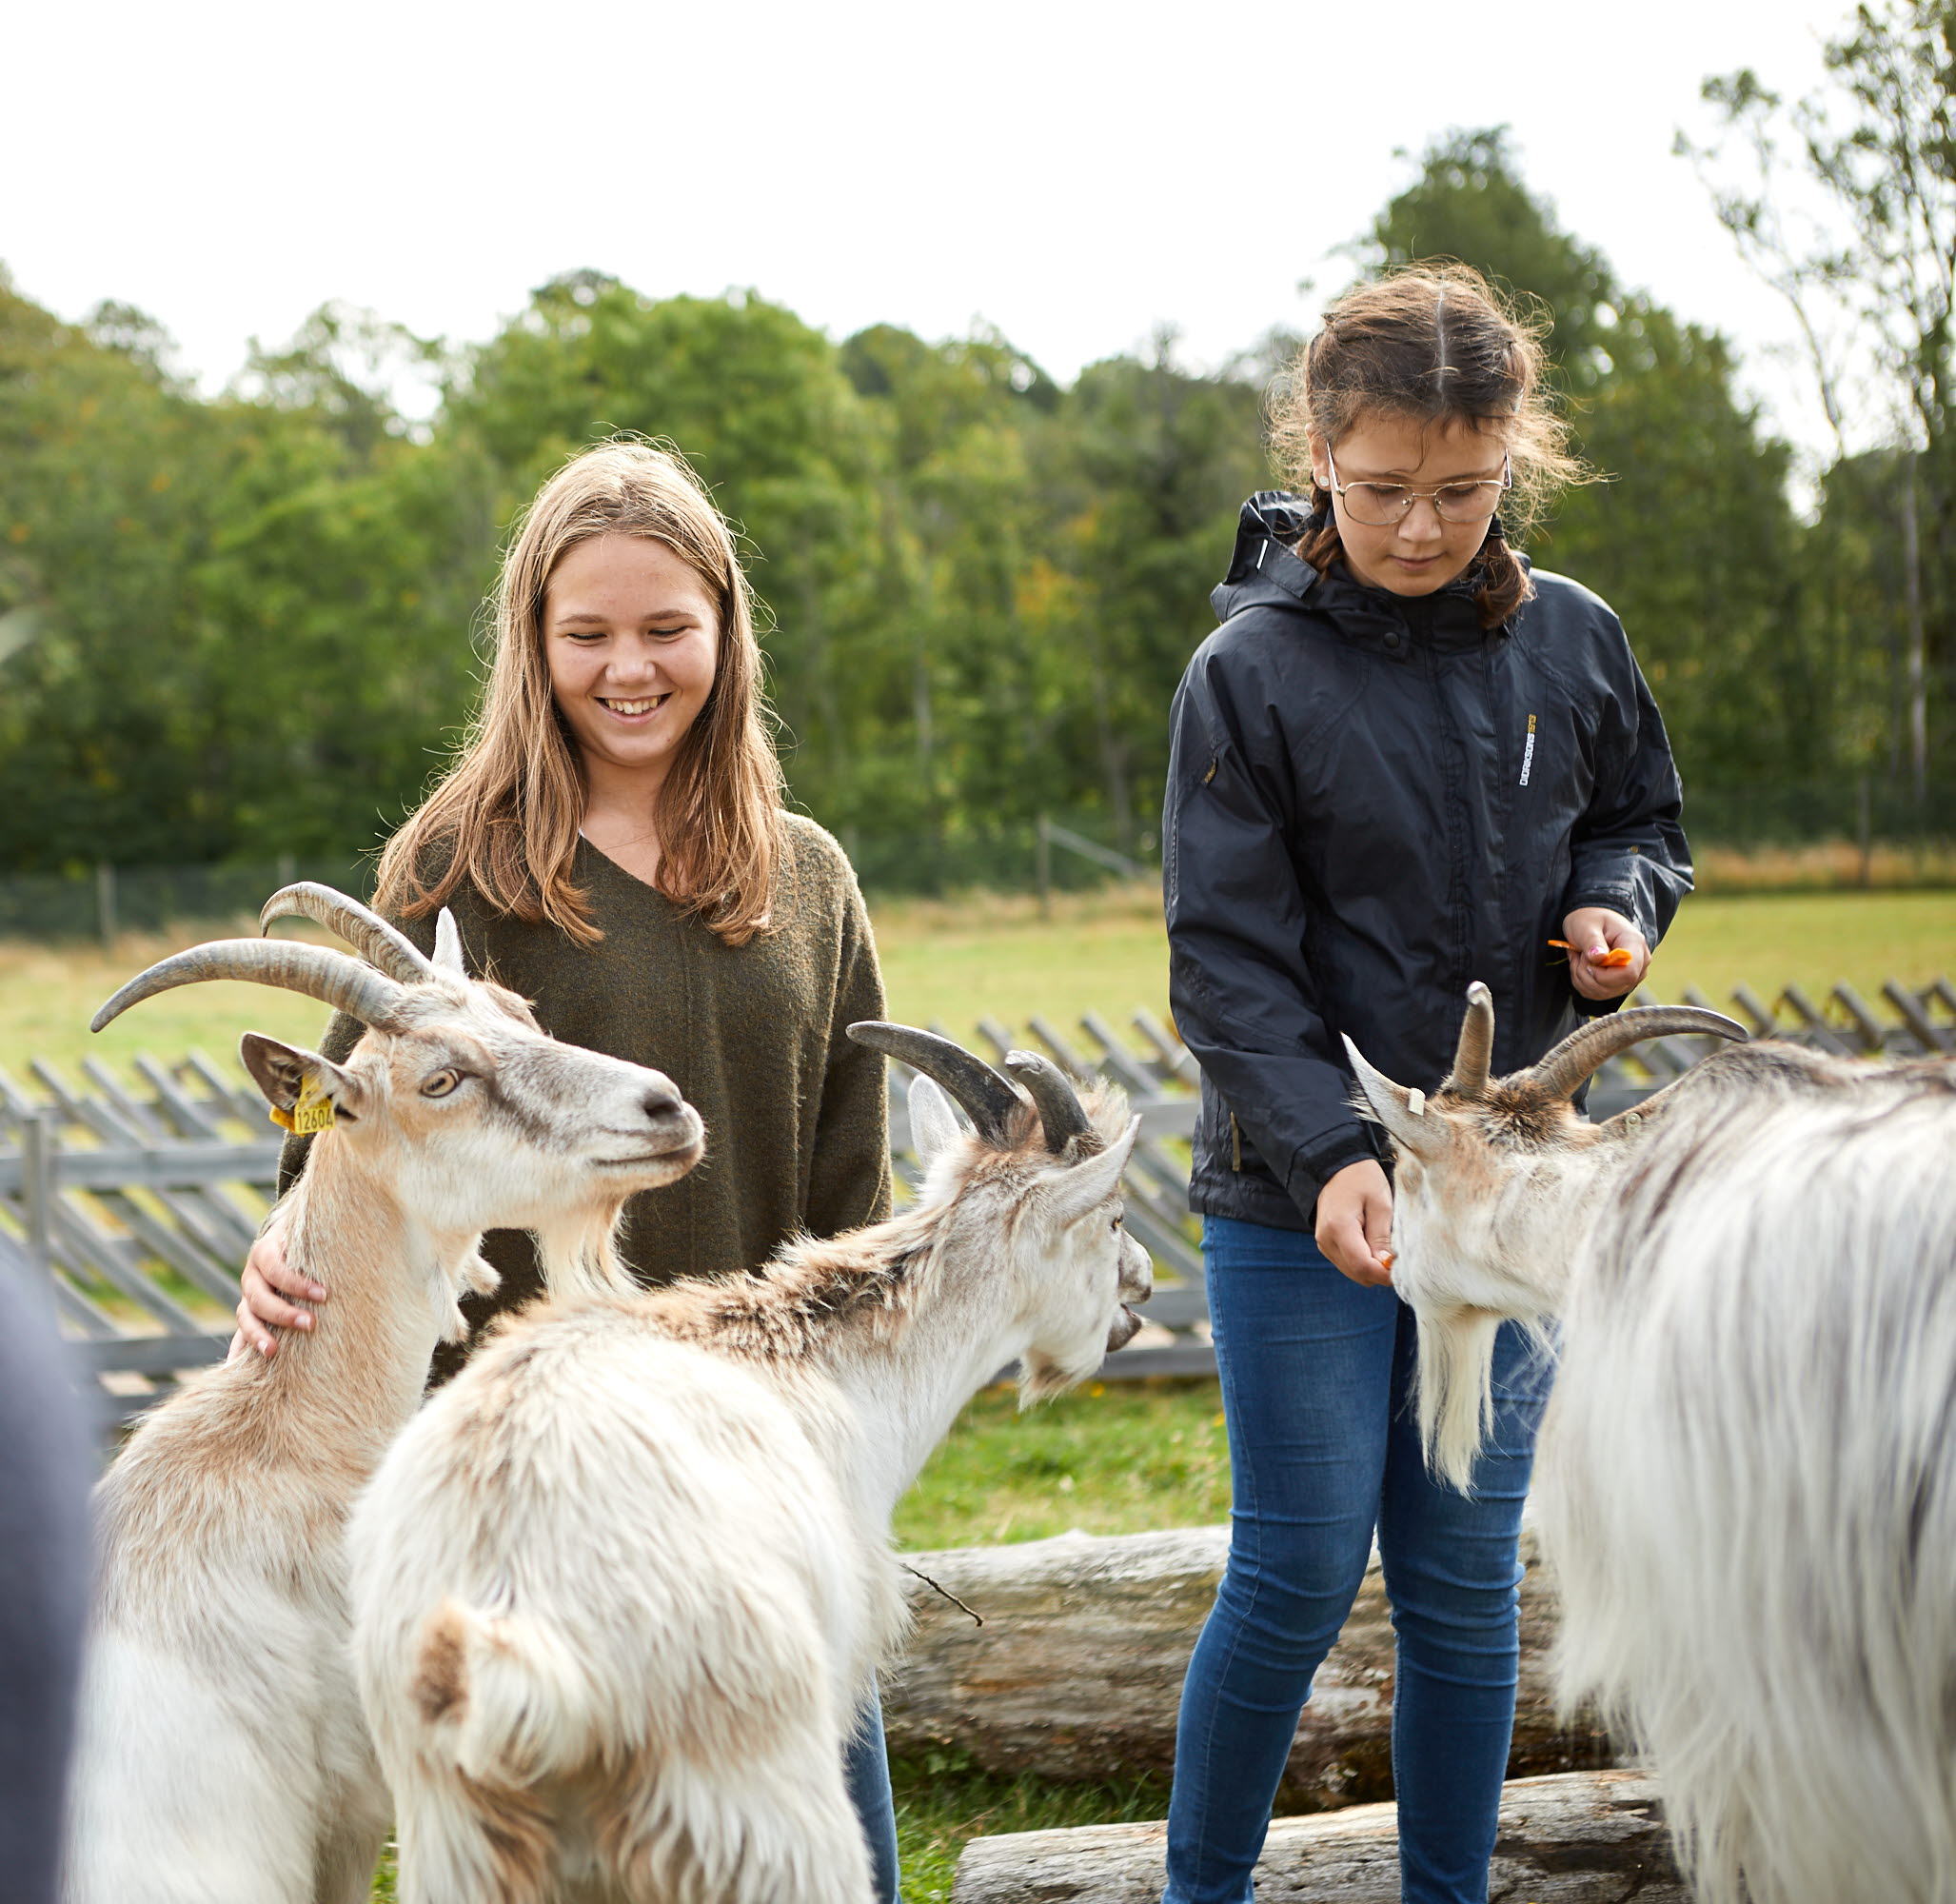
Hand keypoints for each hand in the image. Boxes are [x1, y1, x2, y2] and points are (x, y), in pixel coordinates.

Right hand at [231, 1212, 324, 1358]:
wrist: (291, 1237)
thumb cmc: (313, 1237)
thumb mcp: (316, 1233)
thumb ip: (332, 1237)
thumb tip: (373, 1228)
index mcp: (267, 1251)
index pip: (276, 1268)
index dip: (297, 1283)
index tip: (324, 1295)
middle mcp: (253, 1274)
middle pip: (260, 1296)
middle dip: (284, 1312)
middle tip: (311, 1325)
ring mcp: (248, 1294)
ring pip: (246, 1315)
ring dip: (258, 1334)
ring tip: (274, 1351)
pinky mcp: (249, 1312)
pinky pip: (240, 1332)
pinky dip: (239, 1349)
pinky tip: (239, 1368)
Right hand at [1314, 1159, 1394, 1287]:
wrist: (1335, 1164)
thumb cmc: (1361, 1178)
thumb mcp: (1380, 1203)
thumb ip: (1382, 1237)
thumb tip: (1387, 1266)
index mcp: (1339, 1228)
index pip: (1363, 1266)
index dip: (1385, 1274)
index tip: (1404, 1269)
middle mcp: (1326, 1240)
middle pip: (1358, 1274)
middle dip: (1380, 1272)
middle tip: (1398, 1257)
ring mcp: (1323, 1243)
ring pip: (1353, 1272)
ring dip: (1371, 1267)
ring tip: (1384, 1246)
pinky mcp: (1325, 1244)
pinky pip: (1347, 1264)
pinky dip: (1362, 1261)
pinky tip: (1372, 1244)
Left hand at [1560, 906, 1648, 1001]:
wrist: (1591, 922)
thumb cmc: (1590, 919)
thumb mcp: (1586, 925)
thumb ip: (1593, 941)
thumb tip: (1599, 958)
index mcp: (1635, 944)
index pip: (1629, 973)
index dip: (1604, 975)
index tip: (1588, 961)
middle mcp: (1639, 963)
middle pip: (1615, 987)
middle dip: (1588, 974)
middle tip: (1580, 954)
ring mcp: (1631, 976)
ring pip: (1603, 993)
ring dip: (1582, 977)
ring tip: (1581, 957)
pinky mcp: (1619, 985)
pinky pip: (1597, 994)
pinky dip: (1582, 983)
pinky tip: (1583, 966)